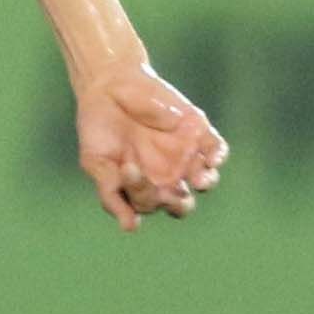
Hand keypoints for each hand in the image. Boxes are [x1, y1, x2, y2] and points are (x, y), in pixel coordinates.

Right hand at [74, 65, 227, 232]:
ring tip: (198, 178)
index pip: (150, 205)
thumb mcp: (96, 161)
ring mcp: (185, 155)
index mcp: (141, 187)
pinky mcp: (198, 133)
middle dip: (178, 202)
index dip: (143, 195)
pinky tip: (210, 158)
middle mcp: (165, 176)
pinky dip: (217, 156)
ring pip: (205, 180)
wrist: (109, 86)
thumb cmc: (99, 127)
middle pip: (182, 203)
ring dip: (204, 182)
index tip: (127, 167)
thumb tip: (130, 228)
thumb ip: (110, 193)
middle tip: (167, 189)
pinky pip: (216, 150)